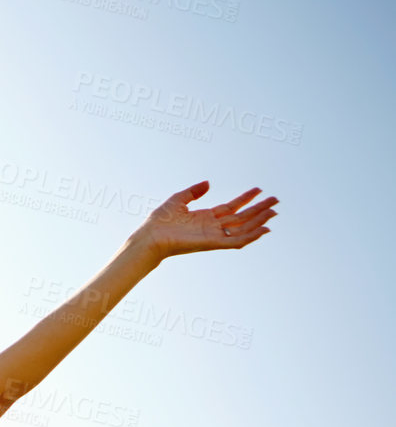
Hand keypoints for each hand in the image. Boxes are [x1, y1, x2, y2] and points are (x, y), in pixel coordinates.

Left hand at [132, 181, 277, 260]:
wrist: (150, 236)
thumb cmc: (159, 221)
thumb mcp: (178, 200)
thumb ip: (194, 192)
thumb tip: (208, 183)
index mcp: (205, 217)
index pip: (231, 207)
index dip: (245, 199)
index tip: (259, 189)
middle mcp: (212, 227)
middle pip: (241, 217)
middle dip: (258, 209)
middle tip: (276, 200)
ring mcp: (213, 236)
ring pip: (242, 229)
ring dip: (259, 221)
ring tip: (274, 211)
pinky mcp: (213, 243)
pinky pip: (236, 241)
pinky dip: (251, 236)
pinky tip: (264, 230)